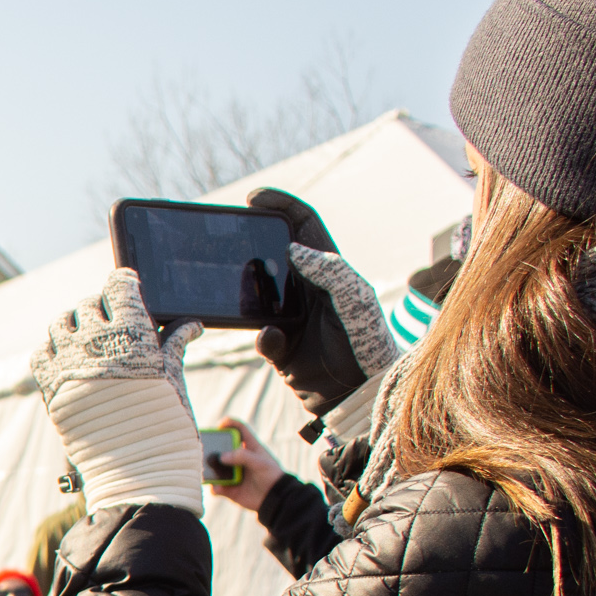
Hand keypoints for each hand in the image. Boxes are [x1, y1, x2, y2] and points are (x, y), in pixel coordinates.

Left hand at [30, 270, 205, 515]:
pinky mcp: (51, 388)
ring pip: (59, 325)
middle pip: (87, 305)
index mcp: (132, 333)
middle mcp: (96, 343)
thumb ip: (173, 344)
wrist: (140, 470)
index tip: (127, 290)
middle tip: (111, 326)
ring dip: (72, 328)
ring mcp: (69, 365)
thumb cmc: (166, 424)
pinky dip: (51, 352)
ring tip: (88, 343)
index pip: (117, 286)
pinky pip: (41, 354)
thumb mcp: (173, 377)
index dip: (123, 285)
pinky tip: (68, 361)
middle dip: (100, 311)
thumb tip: (191, 324)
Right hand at [207, 419, 286, 513]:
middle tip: (206, 450)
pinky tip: (218, 488)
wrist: (275, 499)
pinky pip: (217, 487)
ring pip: (215, 468)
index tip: (220, 426)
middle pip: (222, 449)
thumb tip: (221, 457)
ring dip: (210, 469)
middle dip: (212, 449)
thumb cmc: (272, 476)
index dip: (229, 424)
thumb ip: (242, 457)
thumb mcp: (261, 462)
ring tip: (208, 471)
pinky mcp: (229, 488)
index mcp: (250, 448)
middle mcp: (239, 459)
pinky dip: (215, 487)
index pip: (239, 430)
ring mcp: (233, 473)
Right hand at [247, 191, 398, 423]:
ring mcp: (293, 318)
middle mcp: (309, 290)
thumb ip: (331, 270)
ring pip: (258, 296)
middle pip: (274, 256)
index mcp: (329, 270)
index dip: (281, 207)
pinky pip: (260, 336)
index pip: (304, 227)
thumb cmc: (367, 342)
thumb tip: (294, 249)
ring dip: (246, 293)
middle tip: (228, 237)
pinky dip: (262, 337)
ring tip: (229, 285)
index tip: (253, 199)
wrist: (361, 395)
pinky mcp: (281, 349)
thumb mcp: (355, 298)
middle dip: (253, 245)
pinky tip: (273, 340)